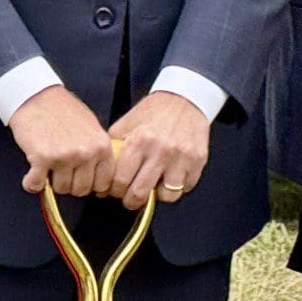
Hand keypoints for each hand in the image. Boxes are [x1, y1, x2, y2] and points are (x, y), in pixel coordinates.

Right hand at [10, 86, 114, 196]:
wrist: (36, 97)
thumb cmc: (63, 111)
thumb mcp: (92, 128)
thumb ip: (97, 152)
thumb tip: (99, 179)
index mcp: (102, 146)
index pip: (103, 183)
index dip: (90, 184)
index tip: (81, 180)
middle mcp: (86, 152)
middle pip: (81, 190)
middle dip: (70, 183)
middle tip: (62, 170)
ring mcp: (65, 156)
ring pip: (61, 189)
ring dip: (51, 182)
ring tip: (49, 165)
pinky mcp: (42, 158)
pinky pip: (36, 185)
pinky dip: (32, 183)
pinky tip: (32, 173)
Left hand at [108, 92, 209, 207]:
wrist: (186, 99)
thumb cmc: (154, 112)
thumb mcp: (128, 123)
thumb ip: (114, 146)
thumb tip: (102, 171)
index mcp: (140, 141)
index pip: (121, 180)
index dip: (115, 191)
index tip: (115, 192)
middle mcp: (162, 150)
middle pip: (140, 193)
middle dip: (131, 201)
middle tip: (130, 199)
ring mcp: (182, 157)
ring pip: (167, 196)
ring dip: (158, 195)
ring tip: (154, 186)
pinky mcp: (198, 160)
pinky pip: (186, 187)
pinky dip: (178, 187)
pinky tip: (171, 176)